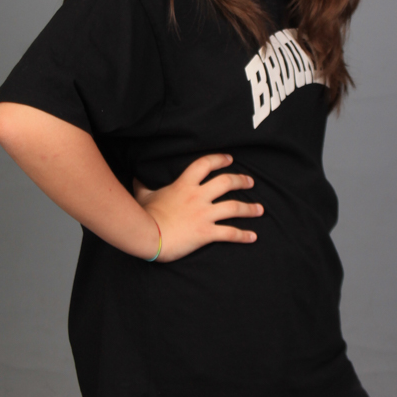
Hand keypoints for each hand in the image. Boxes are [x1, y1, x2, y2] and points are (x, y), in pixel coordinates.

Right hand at [132, 153, 262, 262]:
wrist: (147, 235)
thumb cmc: (144, 215)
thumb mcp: (143, 195)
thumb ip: (143, 185)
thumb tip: (137, 177)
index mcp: (184, 184)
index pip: (205, 164)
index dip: (219, 159)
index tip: (229, 159)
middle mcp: (198, 196)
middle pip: (226, 182)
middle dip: (242, 180)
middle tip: (251, 182)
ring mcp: (204, 214)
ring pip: (234, 207)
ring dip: (249, 208)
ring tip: (260, 209)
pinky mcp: (206, 232)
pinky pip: (230, 233)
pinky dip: (243, 235)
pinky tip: (253, 237)